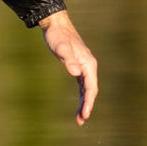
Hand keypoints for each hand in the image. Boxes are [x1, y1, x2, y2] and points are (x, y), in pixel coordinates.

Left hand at [39, 9, 97, 124]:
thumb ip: (68, 60)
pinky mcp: (78, 65)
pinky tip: (80, 103)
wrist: (55, 24)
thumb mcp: (61, 48)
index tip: (85, 114)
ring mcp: (84, 66)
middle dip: (87, 106)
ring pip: (87, 88)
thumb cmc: (57, 36)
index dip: (88, 102)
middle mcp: (89, 66)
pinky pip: (83, 84)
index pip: (90, 87)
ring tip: (80, 118)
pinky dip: (82, 94)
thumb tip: (76, 73)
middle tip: (81, 121)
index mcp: (88, 64)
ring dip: (85, 102)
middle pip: (90, 90)